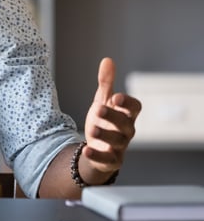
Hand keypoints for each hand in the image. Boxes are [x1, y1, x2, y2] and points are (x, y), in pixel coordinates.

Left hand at [82, 57, 141, 178]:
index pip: (135, 108)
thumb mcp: (102, 101)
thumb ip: (106, 83)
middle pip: (126, 124)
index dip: (128, 103)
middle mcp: (126, 131)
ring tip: (92, 128)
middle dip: (114, 117)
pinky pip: (107, 159)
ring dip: (105, 134)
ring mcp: (119, 146)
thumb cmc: (104, 121)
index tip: (116, 97)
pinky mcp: (111, 160)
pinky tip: (86, 148)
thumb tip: (107, 60)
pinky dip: (97, 155)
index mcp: (126, 114)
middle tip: (99, 109)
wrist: (96, 147)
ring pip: (118, 142)